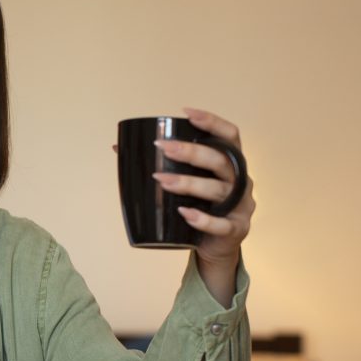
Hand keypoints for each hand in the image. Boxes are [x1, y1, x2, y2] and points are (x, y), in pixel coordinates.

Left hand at [151, 108, 254, 302]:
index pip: (230, 135)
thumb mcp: (186, 185)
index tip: (185, 113)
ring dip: (189, 183)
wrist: (214, 247)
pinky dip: (203, 219)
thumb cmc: (198, 207)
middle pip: (221, 160)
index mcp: (231, 164)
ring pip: (219, 190)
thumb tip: (118, 148)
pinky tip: (184, 213)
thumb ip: (163, 165)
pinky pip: (221, 224)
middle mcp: (241, 181)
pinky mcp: (236, 230)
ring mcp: (242, 206)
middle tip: (163, 148)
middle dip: (192, 152)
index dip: (212, 122)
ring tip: (162, 180)